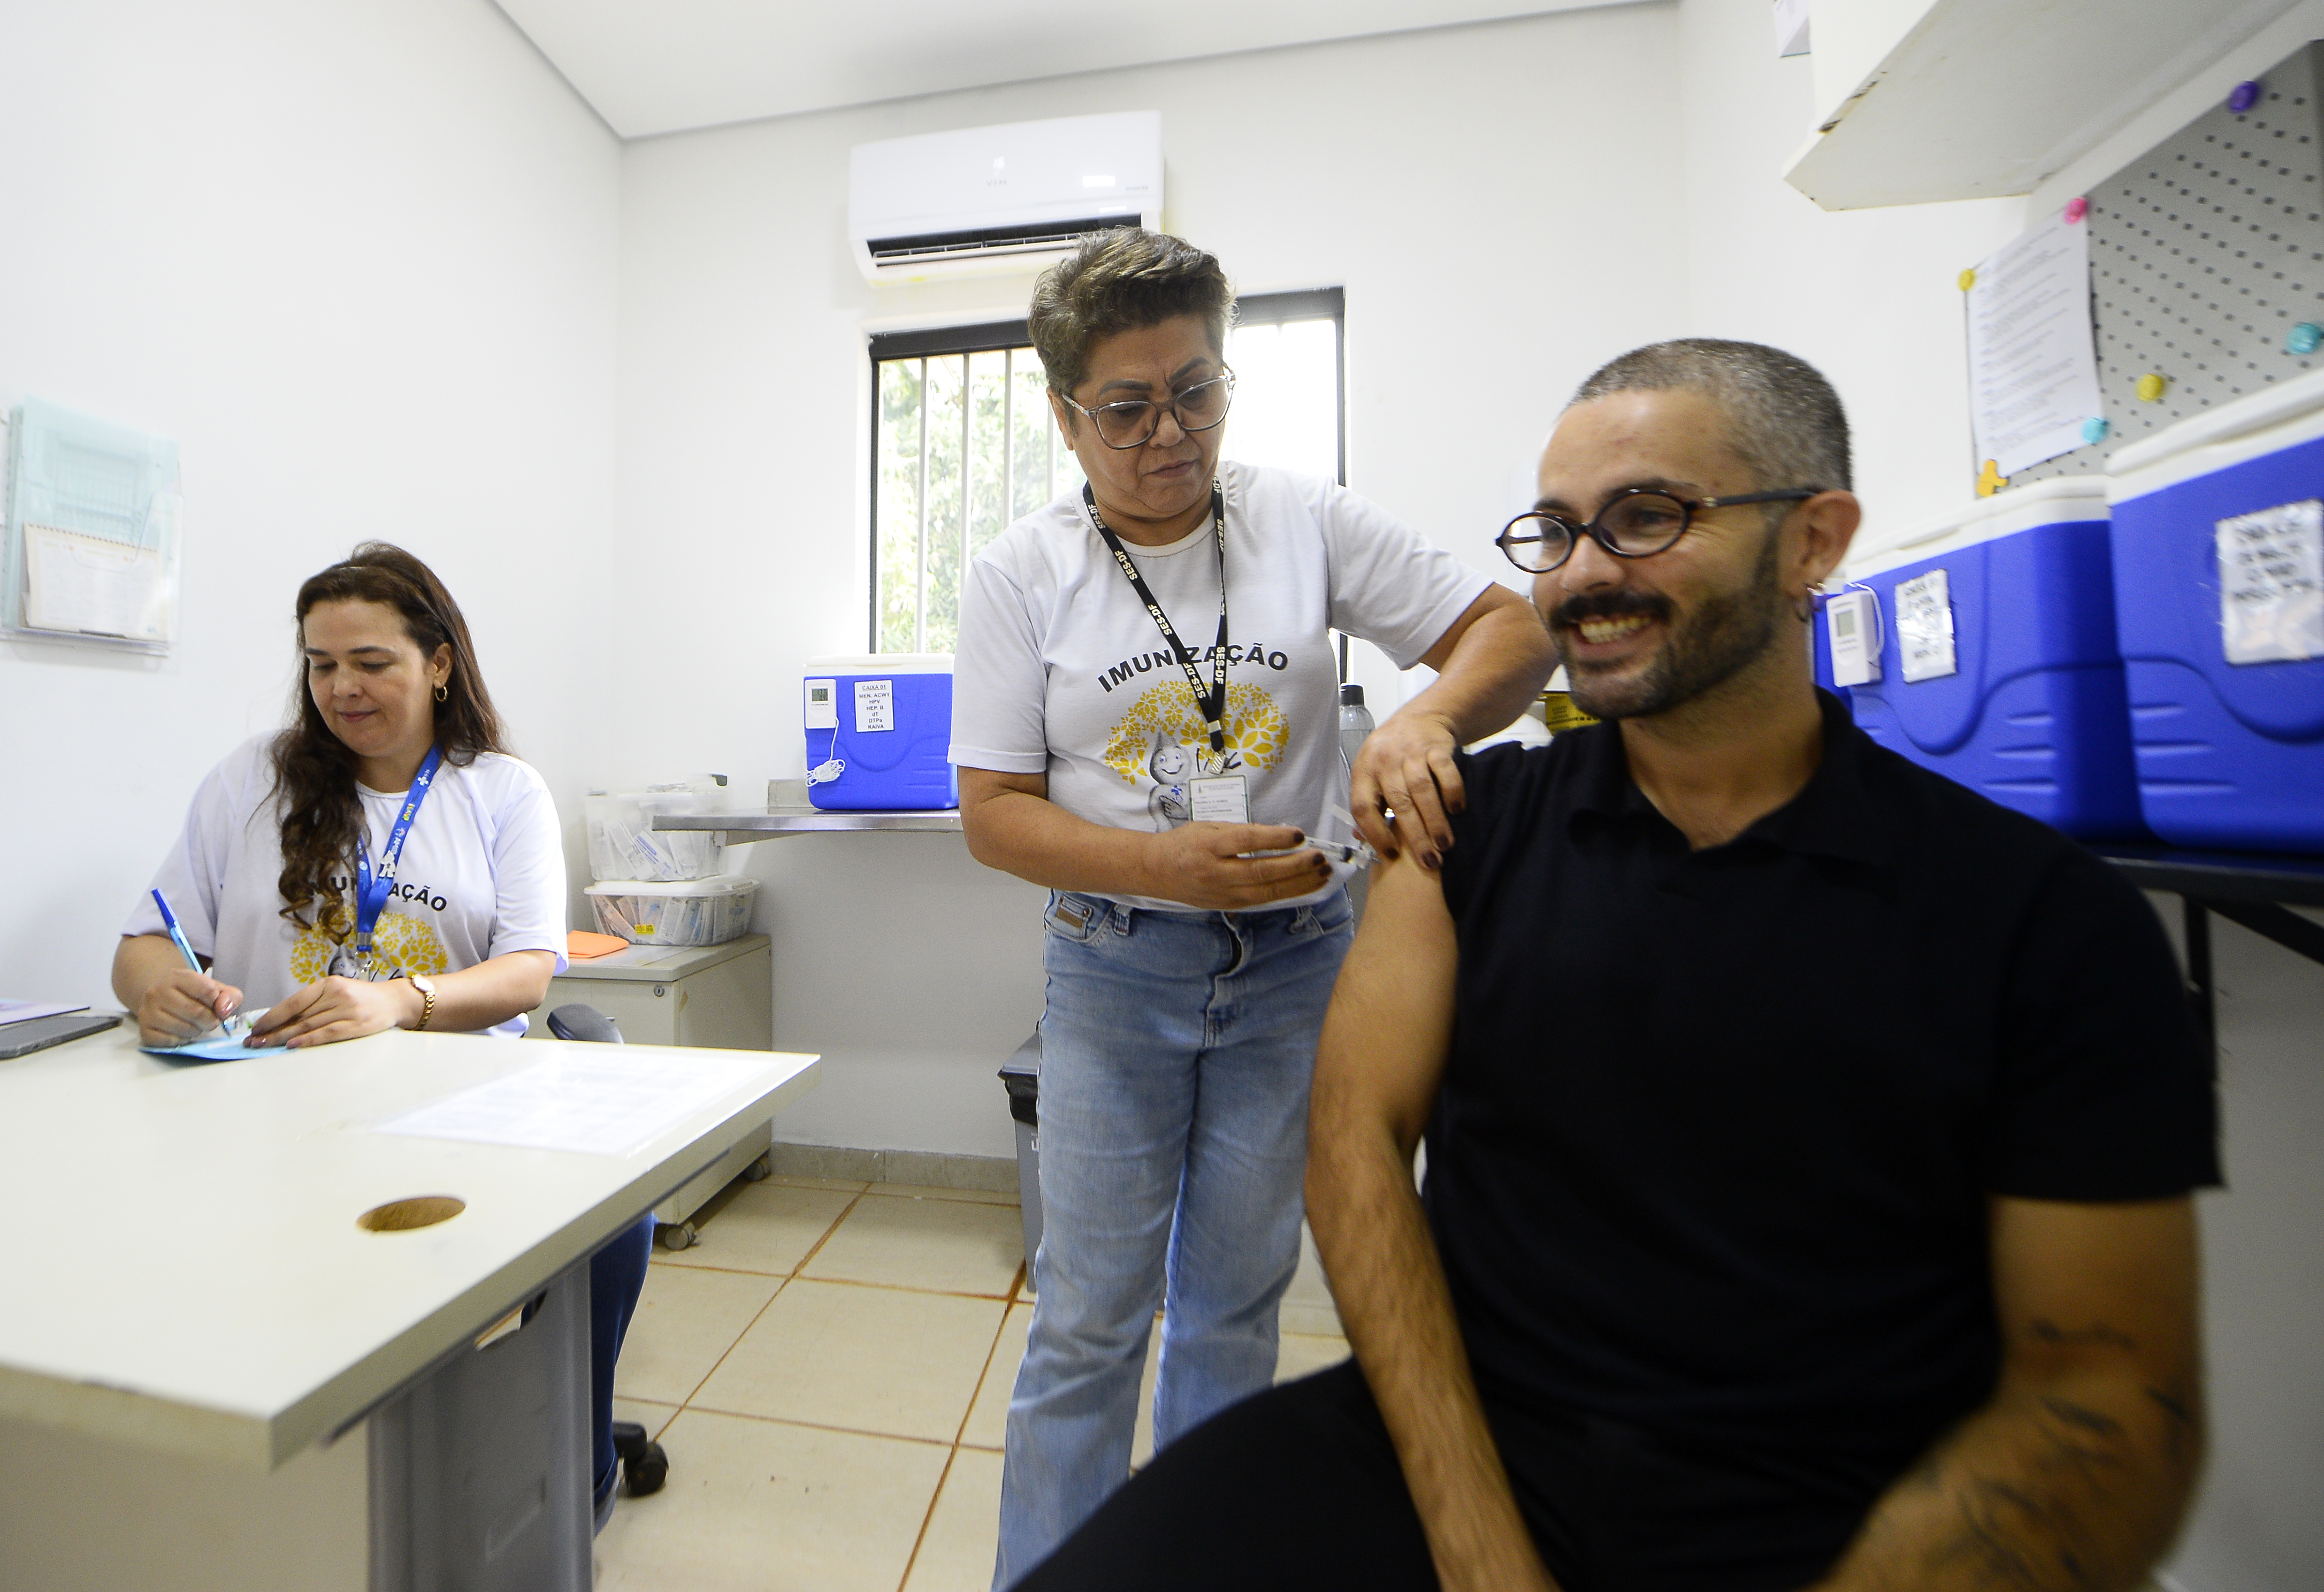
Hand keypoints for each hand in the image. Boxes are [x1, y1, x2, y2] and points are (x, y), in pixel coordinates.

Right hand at [135, 968, 245, 1046]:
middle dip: (210, 1021)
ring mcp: (148, 1011)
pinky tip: (181, 1033)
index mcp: (178, 976)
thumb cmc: (193, 995)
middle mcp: (158, 991)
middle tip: (209, 1021)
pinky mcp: (144, 1029)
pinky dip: (181, 1040)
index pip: (207, 990)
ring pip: (182, 1028)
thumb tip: (223, 1009)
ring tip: (194, 1025)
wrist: (162, 1000)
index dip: (217, 1002)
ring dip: (196, 1031)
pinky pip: (169, 1041)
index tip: (215, 1005)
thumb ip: (229, 996)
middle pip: (195, 1012)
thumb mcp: (215, 989)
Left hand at [250, 975, 419, 1049]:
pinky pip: (327, 1034)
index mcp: (328, 984)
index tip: (256, 1027)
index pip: (293, 1002)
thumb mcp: (337, 993)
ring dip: (284, 1038)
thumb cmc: (361, 999)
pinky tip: (292, 1045)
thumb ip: (314, 1004)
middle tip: (253, 1042)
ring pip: (308, 1026)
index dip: (272, 1016)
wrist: (394, 1001)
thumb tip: (280, 1022)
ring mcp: (347, 1010)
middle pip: (298, 1016)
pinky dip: (308, 1041)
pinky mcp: (357, 1025)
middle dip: (272, 1030)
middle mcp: (336, 995)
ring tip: (265, 1046)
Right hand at [1139, 822, 1332, 909]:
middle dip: (1296, 866)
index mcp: (1210, 845)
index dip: (1275, 838)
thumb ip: (1240, 832)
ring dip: (1299, 883)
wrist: (1157, 871)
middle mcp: (1217, 872)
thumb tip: (1279, 836)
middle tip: (1320, 858)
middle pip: (1262, 872)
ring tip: (1322, 873)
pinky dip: (1288, 892)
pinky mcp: (1229, 905)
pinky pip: (1263, 899)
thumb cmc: (1185, 843)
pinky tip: (1306, 885)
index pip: (1247, 841)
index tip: (1299, 835)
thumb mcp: (1209, 827)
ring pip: (1267, 891)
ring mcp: (1224, 893)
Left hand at [1351, 710, 1465, 868]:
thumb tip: (1362, 839)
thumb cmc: (1392, 755)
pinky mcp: (1436, 746)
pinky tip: (1458, 811)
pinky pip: (1445, 771)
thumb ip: (1369, 803)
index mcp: (1363, 771)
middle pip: (1399, 803)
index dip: (1375, 833)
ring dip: (1435, 821)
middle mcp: (1385, 761)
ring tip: (1445, 845)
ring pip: (1422, 791)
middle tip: (1429, 862)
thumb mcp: (1372, 772)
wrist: (1422, 716)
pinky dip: (1452, 791)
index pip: (1363, 806)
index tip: (1391, 854)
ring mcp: (1411, 752)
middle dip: (1415, 837)